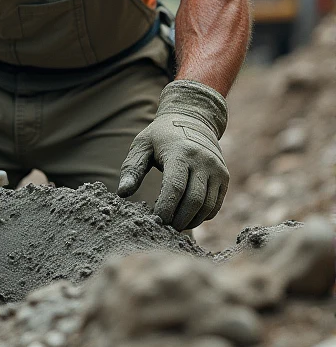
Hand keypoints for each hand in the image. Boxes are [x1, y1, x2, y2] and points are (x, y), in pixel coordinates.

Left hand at [117, 80, 228, 231]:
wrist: (193, 119)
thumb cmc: (161, 135)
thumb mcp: (142, 145)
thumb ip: (132, 169)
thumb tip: (122, 193)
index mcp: (180, 152)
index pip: (174, 188)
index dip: (165, 209)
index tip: (154, 220)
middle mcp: (202, 160)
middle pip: (193, 201)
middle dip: (178, 219)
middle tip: (163, 227)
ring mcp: (216, 169)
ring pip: (206, 207)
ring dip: (190, 221)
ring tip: (174, 224)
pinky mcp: (224, 177)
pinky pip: (215, 205)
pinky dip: (202, 216)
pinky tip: (187, 216)